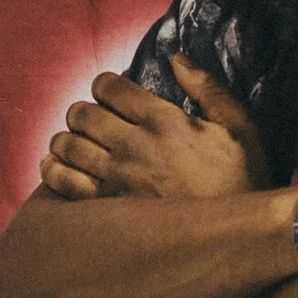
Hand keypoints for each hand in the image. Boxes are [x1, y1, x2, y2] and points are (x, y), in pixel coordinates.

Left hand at [40, 63, 271, 202]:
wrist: (236, 239)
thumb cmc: (243, 182)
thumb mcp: (240, 127)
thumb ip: (208, 88)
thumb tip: (176, 58)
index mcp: (162, 120)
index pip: (109, 86)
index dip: (105, 85)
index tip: (111, 94)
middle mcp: (132, 145)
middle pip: (80, 113)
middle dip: (83, 111)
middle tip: (93, 121)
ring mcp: (116, 179)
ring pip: (66, 145)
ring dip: (66, 139)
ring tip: (77, 144)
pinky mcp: (106, 210)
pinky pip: (62, 183)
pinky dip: (54, 171)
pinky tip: (61, 169)